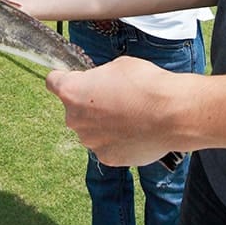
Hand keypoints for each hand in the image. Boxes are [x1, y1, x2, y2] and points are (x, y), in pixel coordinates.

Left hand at [46, 56, 198, 165]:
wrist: (172, 114)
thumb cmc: (146, 84)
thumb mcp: (118, 66)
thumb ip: (100, 77)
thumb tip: (100, 85)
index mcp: (72, 92)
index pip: (54, 81)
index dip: (64, 77)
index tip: (75, 78)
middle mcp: (75, 120)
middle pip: (74, 109)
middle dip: (88, 103)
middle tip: (114, 96)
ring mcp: (91, 142)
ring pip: (91, 129)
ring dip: (103, 123)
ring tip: (130, 115)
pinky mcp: (107, 158)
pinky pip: (107, 145)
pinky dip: (117, 139)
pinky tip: (136, 130)